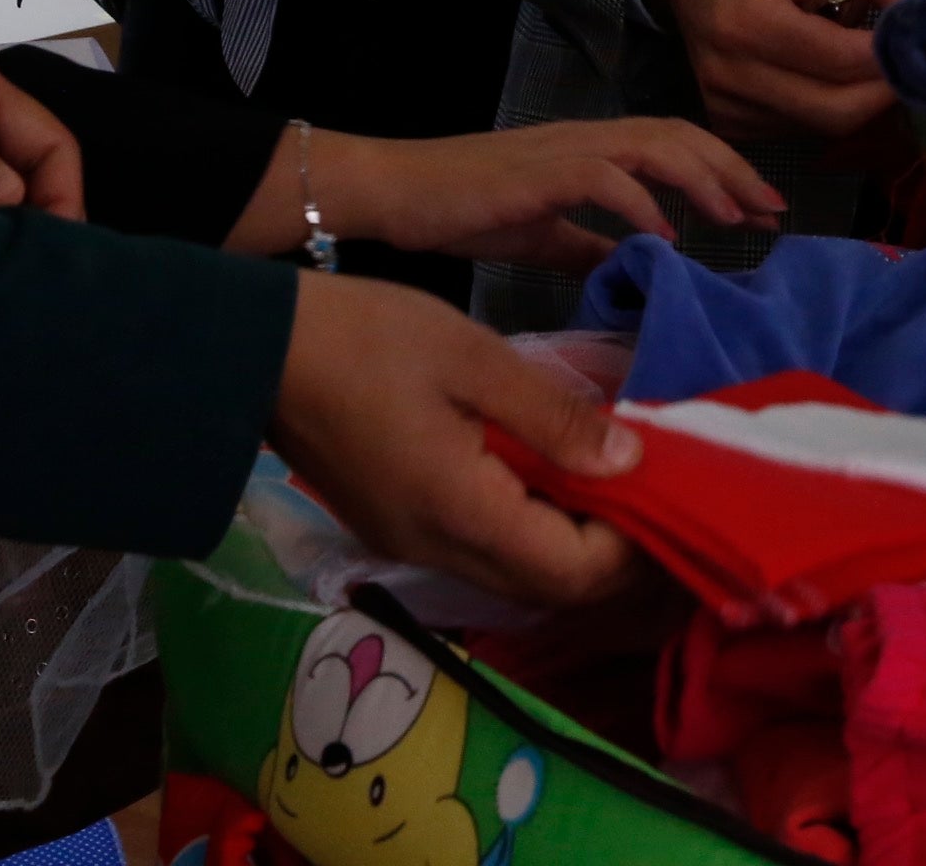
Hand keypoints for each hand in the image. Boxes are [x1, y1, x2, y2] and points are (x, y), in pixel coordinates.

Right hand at [271, 272, 643, 607]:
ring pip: (517, 575)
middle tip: (655, 486)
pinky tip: (552, 473)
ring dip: (572, 541)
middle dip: (613, 553)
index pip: (572, 570)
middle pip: (550, 587)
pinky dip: (531, 526)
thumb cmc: (369, 339)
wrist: (256, 350)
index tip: (668, 486)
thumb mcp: (473, 359)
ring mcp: (412, 545)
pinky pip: (484, 550)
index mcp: (459, 512)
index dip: (632, 543)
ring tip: (613, 475)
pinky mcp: (397, 528)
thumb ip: (553, 416)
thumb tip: (630, 463)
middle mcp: (437, 550)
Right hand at [273, 119, 787, 268]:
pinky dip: (640, 201)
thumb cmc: (463, 209)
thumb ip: (588, 247)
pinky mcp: (538, 170)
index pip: (675, 146)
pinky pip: (603, 176)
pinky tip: (665, 232)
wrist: (396, 190)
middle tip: (776, 207)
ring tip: (736, 215)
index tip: (764, 207)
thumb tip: (632, 268)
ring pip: (654, 145)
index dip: (725, 170)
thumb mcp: (542, 234)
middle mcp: (587, 139)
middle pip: (681, 136)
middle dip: (734, 169)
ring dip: (702, 178)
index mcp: (593, 151)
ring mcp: (563, 150)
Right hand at [638, 0, 905, 137]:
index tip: (920, 40)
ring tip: (866, 58)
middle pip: (835, 112)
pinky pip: (800, 130)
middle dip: (884, 90)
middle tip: (909, 60)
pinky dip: (828, 106)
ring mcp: (724, 106)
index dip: (889, 57)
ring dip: (858, 100)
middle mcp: (729, 74)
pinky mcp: (728, 123)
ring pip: (822, 128)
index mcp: (747, 23)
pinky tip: (828, 72)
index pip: (839, 62)